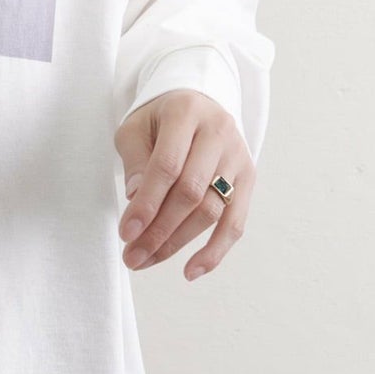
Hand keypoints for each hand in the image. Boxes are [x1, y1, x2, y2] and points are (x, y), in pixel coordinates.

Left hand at [113, 89, 255, 280]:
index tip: (126, 233)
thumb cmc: (159, 119)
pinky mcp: (248, 178)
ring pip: (211, 211)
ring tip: (146, 261)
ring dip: (178, 243)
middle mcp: (219, 133)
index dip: (147, 203)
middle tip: (131, 256)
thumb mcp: (135, 128)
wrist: (197, 102)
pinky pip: (236, 222)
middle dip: (158, 230)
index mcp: (186, 113)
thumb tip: (136, 199)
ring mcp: (238, 157)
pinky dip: (215, 250)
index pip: (168, 166)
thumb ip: (135, 160)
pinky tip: (191, 271)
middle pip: (191, 193)